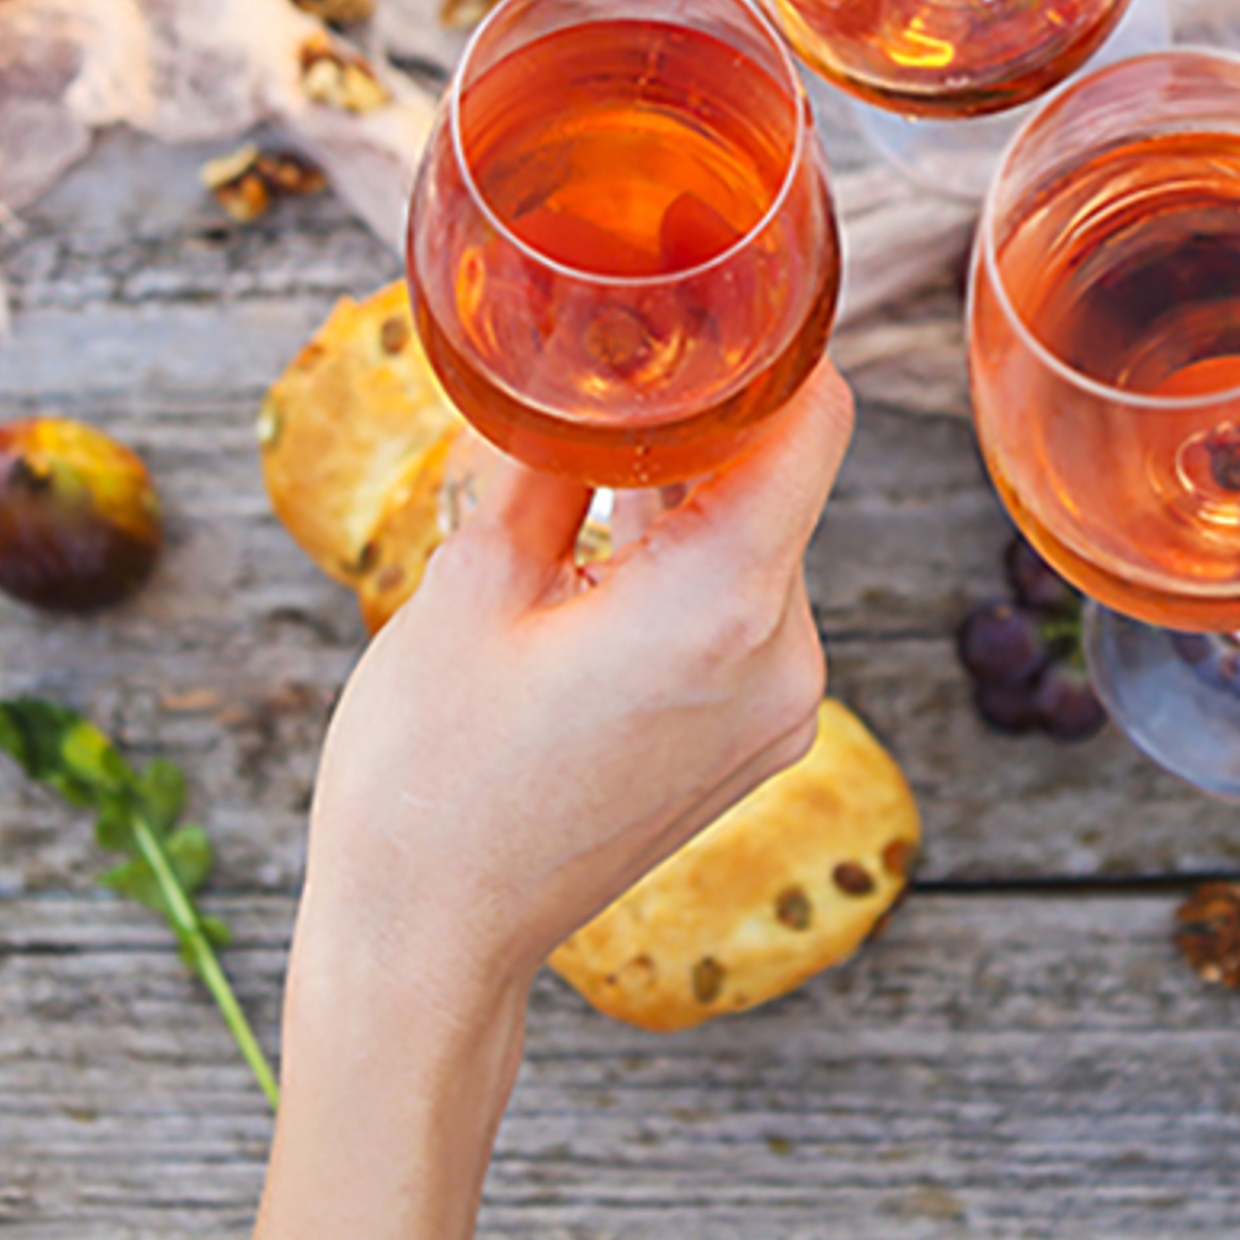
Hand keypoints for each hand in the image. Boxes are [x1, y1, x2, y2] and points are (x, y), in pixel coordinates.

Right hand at [293, 366, 853, 999]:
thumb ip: (546, 458)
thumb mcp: (469, 585)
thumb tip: (574, 364)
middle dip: (695, 425)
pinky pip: (741, 614)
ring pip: (755, 546)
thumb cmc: (427, 777)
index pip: (811, 421)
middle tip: (600, 366)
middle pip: (777, 480)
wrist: (427, 945)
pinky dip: (682, 574)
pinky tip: (591, 571)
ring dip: (680, 503)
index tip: (709, 294)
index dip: (772, 345)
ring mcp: (779, 709)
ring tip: (571, 482)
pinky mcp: (755, 742)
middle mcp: (782, 657)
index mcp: (722, 604)